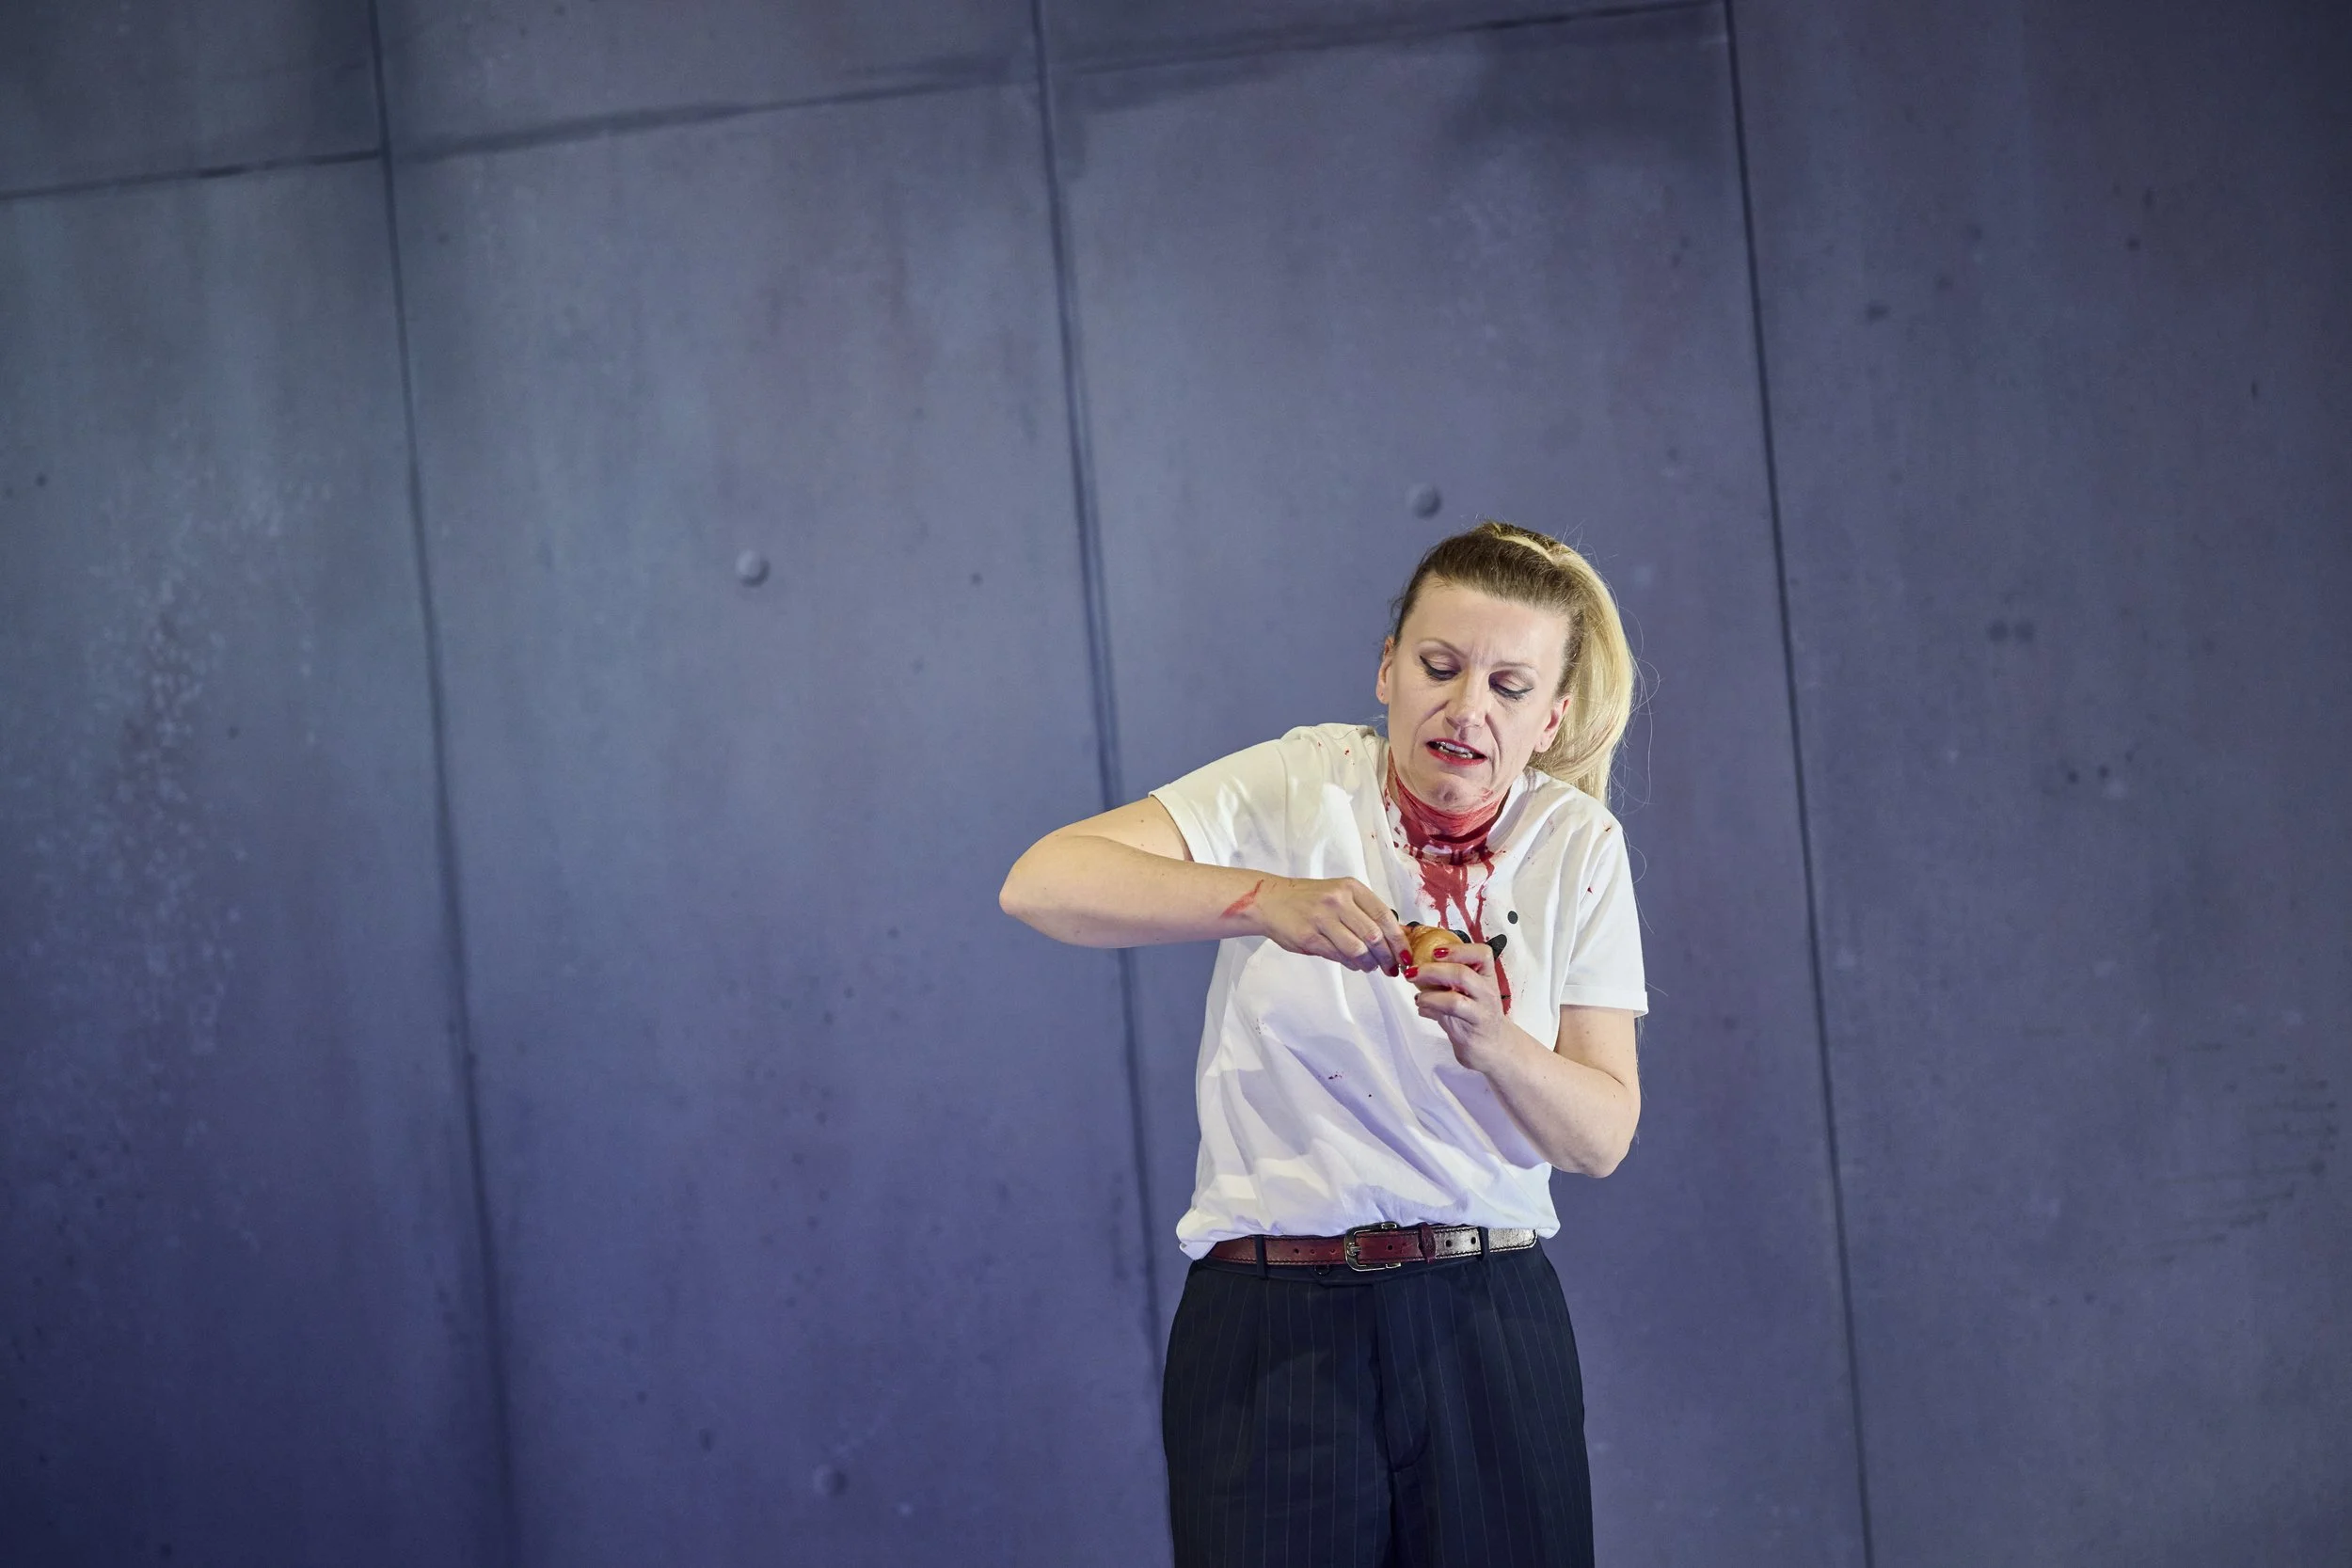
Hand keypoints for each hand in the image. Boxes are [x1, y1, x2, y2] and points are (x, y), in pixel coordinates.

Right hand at [1249, 877, 1408, 972]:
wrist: (1271, 900)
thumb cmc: (1310, 899)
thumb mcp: (1340, 894)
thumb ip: (1364, 911)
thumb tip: (1394, 938)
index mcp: (1351, 888)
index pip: (1385, 915)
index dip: (1399, 940)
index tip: (1405, 955)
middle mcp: (1338, 900)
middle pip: (1374, 935)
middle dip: (1387, 957)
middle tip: (1391, 968)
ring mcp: (1322, 918)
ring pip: (1358, 949)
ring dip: (1368, 963)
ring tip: (1369, 966)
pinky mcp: (1309, 937)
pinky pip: (1338, 956)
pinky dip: (1350, 964)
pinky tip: (1353, 963)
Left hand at [1409, 942, 1510, 1066]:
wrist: (1494, 1048)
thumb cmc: (1476, 1018)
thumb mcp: (1463, 994)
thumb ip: (1443, 982)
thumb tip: (1415, 971)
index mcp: (1486, 977)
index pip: (1481, 953)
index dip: (1458, 949)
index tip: (1435, 951)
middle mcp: (1487, 991)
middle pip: (1462, 972)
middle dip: (1432, 969)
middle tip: (1412, 972)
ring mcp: (1482, 1009)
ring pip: (1455, 995)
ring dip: (1429, 991)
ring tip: (1418, 995)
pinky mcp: (1473, 1026)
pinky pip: (1451, 1010)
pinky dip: (1431, 1005)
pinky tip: (1423, 1007)